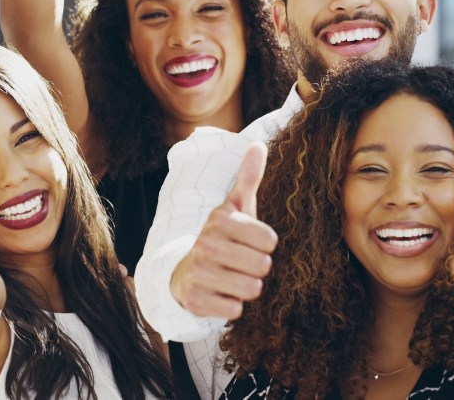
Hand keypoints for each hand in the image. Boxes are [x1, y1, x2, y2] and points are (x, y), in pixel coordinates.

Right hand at [171, 142, 277, 319]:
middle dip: (256, 268)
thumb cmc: (221, 237)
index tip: (248, 242)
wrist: (184, 271)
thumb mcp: (235, 207)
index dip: (264, 245)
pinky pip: (235, 309)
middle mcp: (206, 244)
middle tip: (239, 262)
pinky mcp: (195, 300)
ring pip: (251, 289)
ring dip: (246, 288)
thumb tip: (257, 144)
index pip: (269, 240)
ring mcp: (198, 272)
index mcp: (220, 220)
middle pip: (262, 266)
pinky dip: (231, 305)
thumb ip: (248, 177)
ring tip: (231, 277)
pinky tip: (219, 292)